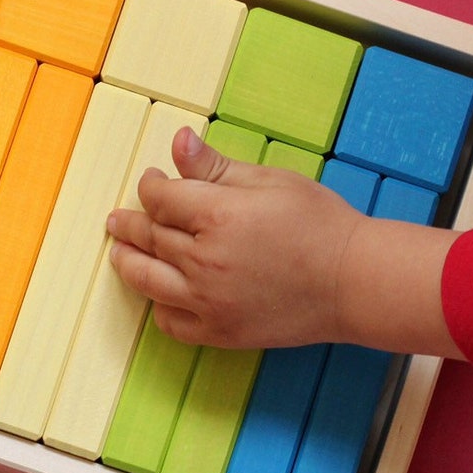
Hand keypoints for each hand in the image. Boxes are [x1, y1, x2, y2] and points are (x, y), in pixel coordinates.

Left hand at [107, 127, 463, 357]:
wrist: (353, 281)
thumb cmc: (320, 224)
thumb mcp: (270, 181)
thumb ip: (217, 166)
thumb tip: (179, 141)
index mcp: (218, 215)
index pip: (161, 198)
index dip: (150, 186)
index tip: (153, 181)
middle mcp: (205, 260)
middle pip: (149, 237)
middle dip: (130, 223)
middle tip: (119, 219)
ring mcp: (209, 300)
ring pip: (148, 280)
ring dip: (128, 262)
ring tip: (120, 253)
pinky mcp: (220, 331)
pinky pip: (171, 321)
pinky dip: (159, 307)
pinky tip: (160, 295)